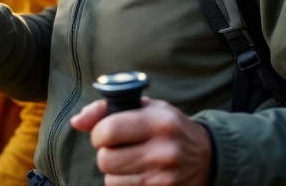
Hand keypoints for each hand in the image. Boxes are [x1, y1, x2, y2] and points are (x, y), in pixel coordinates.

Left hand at [70, 97, 211, 185]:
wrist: (207, 156)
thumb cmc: (169, 127)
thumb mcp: (146, 107)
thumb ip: (107, 109)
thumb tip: (77, 121)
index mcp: (158, 122)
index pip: (107, 131)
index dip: (98, 133)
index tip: (105, 133)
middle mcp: (163, 151)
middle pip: (105, 160)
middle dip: (105, 153)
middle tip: (117, 148)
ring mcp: (164, 178)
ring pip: (111, 181)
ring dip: (114, 171)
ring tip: (130, 160)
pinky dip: (124, 184)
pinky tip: (137, 173)